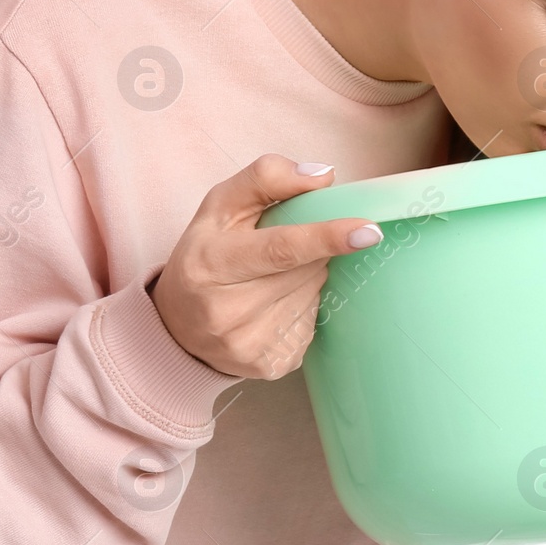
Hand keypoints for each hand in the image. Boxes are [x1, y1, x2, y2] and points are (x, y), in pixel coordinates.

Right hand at [150, 155, 383, 379]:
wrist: (177, 326)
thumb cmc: (205, 255)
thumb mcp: (221, 206)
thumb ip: (266, 178)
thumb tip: (323, 177)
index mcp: (211, 263)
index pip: (281, 248)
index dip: (326, 238)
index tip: (369, 231)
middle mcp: (226, 310)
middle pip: (305, 272)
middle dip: (312, 253)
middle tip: (287, 250)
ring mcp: (247, 344)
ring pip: (312, 298)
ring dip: (306, 281)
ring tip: (272, 280)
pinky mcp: (267, 367)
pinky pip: (309, 327)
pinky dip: (301, 309)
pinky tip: (274, 307)